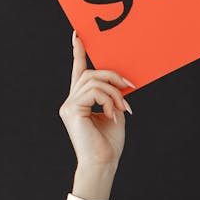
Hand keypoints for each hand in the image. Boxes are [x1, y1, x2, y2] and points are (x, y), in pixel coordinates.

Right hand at [58, 30, 134, 173]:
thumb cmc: (108, 145)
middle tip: (130, 87)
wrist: (103, 164)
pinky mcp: (72, 109)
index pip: (78, 73)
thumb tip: (119, 84)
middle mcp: (70, 102)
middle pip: (91, 73)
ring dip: (114, 93)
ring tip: (123, 110)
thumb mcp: (115, 115)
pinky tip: (114, 115)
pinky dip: (109, 100)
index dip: (78, 53)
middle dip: (113, 77)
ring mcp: (69, 105)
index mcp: (79, 102)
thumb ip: (112, 97)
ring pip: (94, 81)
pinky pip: (94, 91)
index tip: (77, 35)